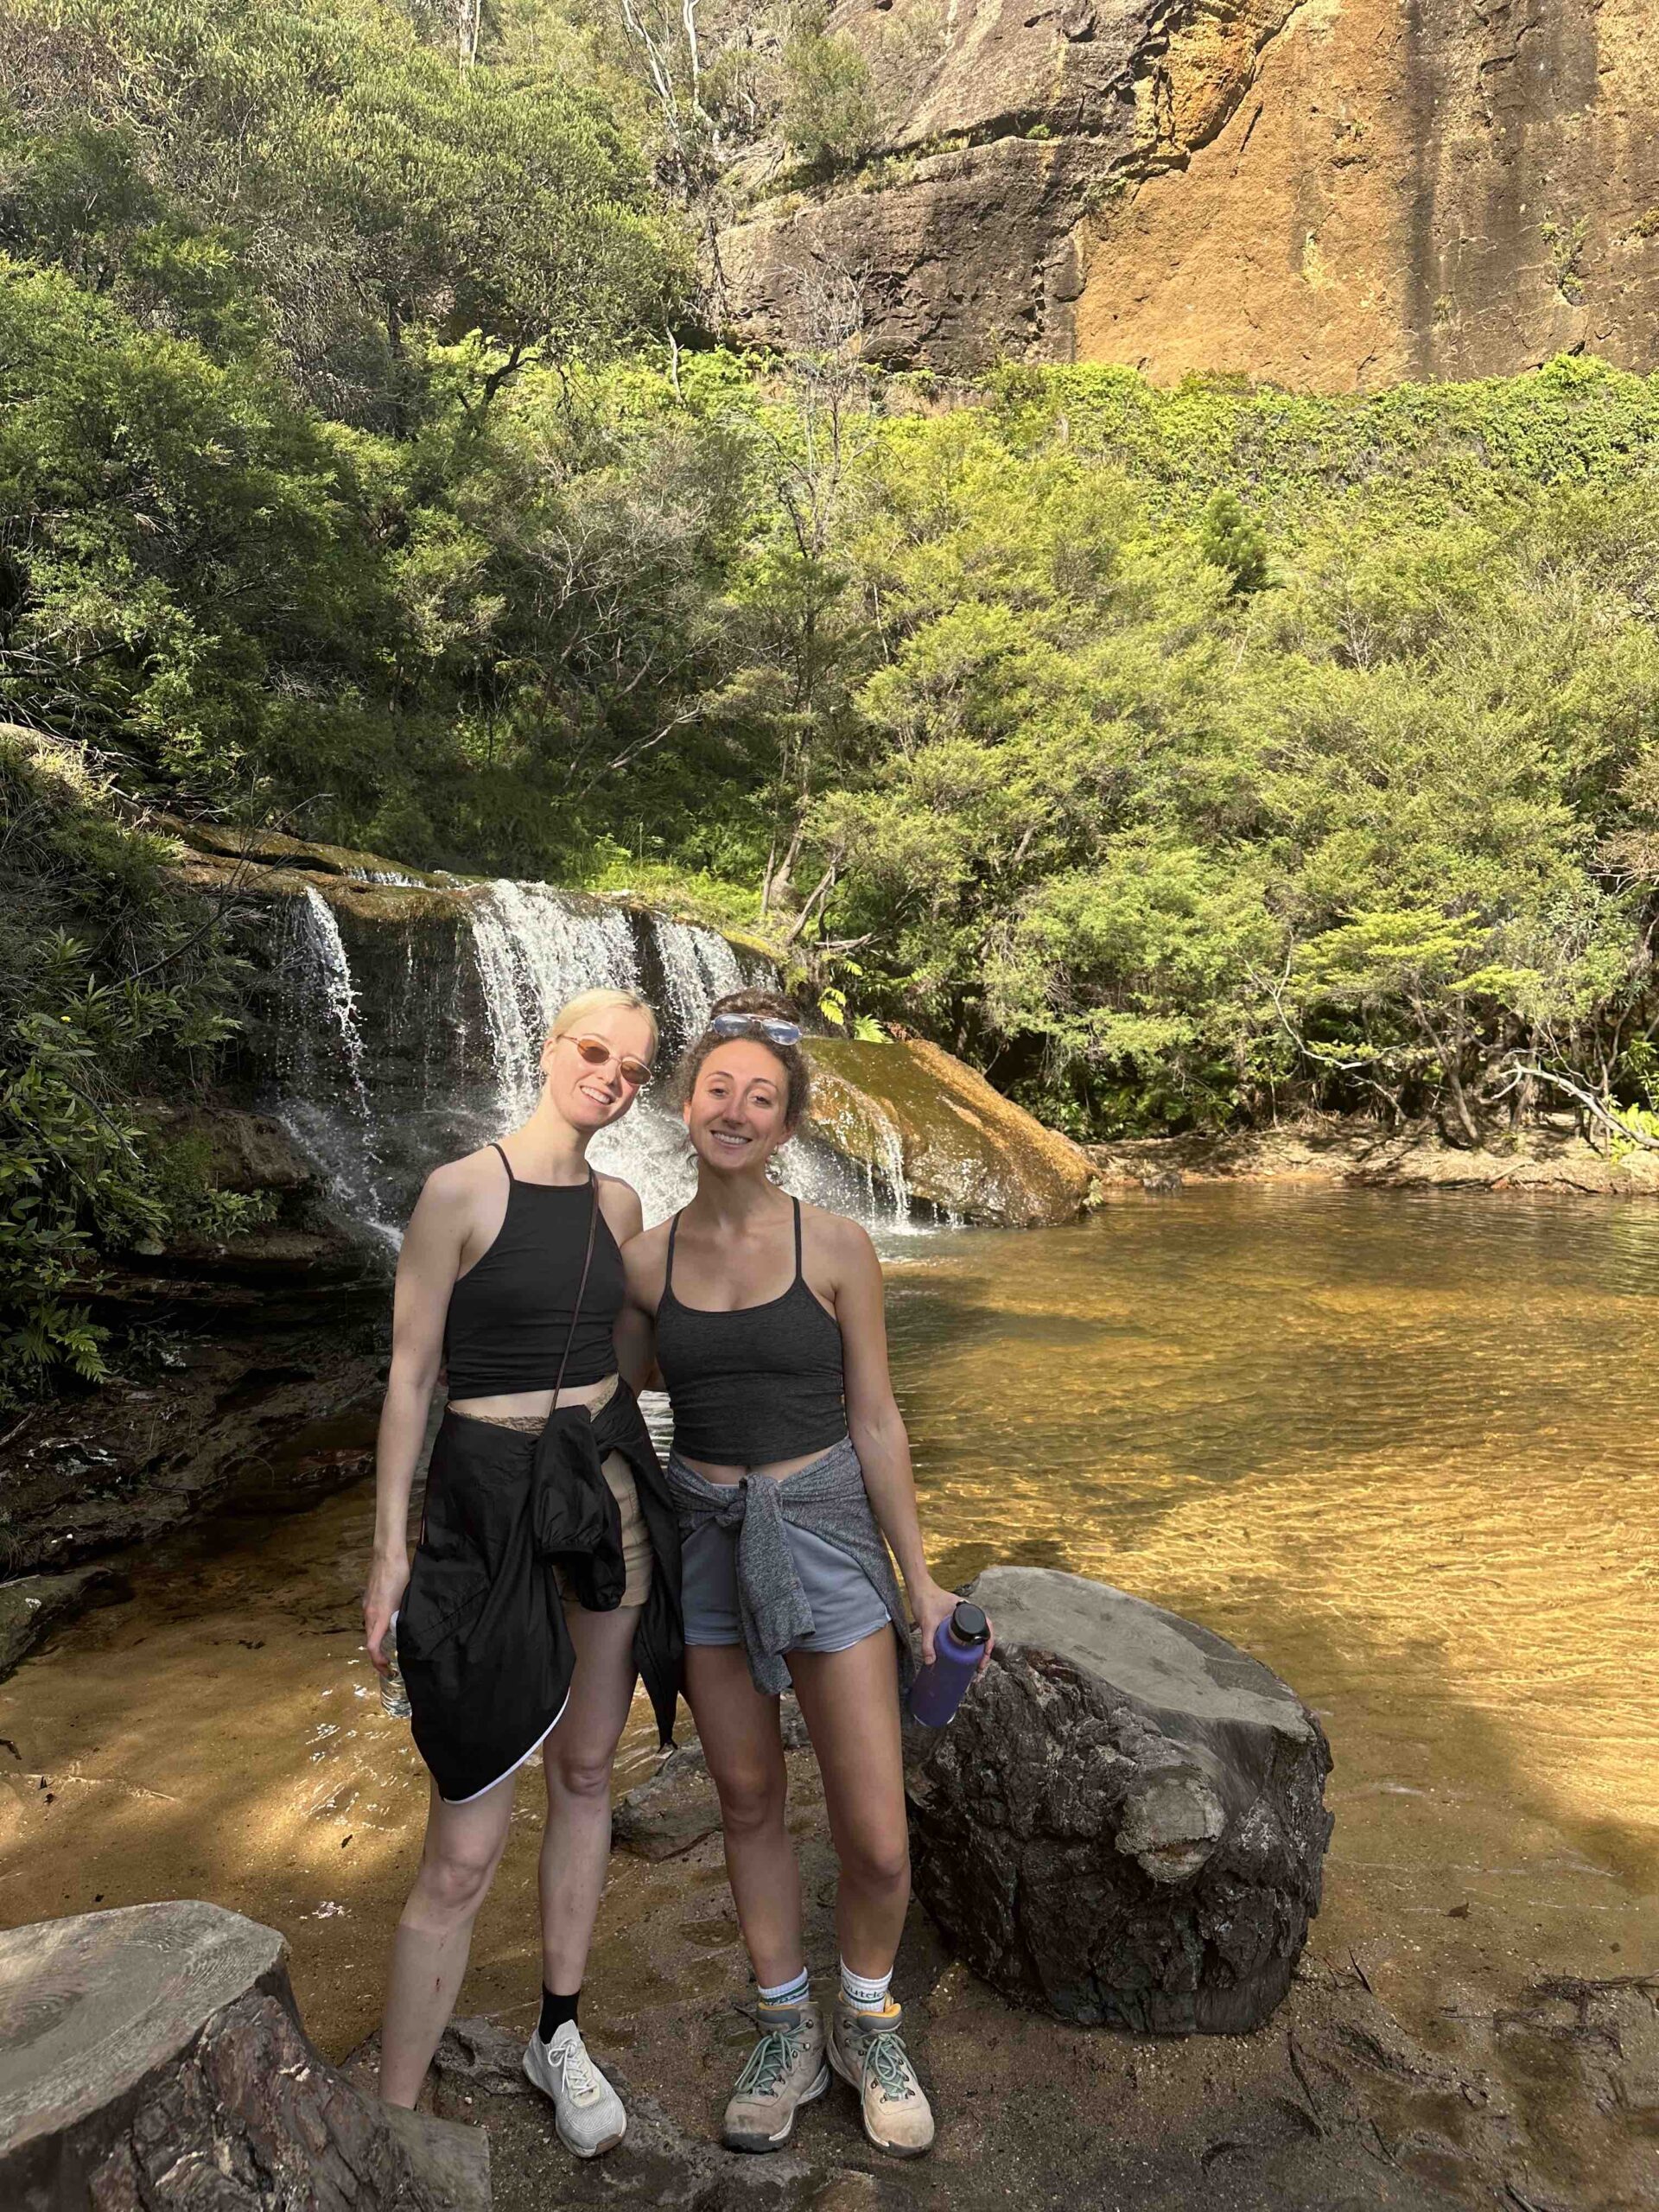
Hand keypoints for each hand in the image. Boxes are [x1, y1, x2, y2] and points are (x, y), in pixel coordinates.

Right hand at [363, 1549, 410, 1674]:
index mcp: (379, 1616)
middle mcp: (369, 1613)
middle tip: (391, 1662)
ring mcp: (366, 1605)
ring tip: (392, 1643)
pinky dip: (377, 1626)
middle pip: (370, 1640)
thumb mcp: (406, 1599)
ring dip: (378, 1639)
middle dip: (378, 1654)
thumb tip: (407, 1632)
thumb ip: (403, 1617)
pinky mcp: (368, 1599)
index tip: (388, 1669)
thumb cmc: (399, 1575)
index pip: (372, 1647)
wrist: (387, 1555)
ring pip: (370, 1629)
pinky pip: (370, 1618)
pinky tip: (389, 1622)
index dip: (378, 1662)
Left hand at [909, 1576, 995, 1674]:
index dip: (989, 1642)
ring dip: (979, 1648)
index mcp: (967, 1608)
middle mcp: (968, 1611)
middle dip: (985, 1650)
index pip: (986, 1625)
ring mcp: (962, 1615)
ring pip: (976, 1633)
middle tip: (980, 1666)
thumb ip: (928, 1643)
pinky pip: (967, 1632)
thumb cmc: (925, 1599)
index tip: (985, 1656)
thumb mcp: (927, 1624)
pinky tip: (966, 1654)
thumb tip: (930, 1662)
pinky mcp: (955, 1619)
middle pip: (984, 1632)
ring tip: (975, 1664)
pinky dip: (970, 1643)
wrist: (918, 1588)